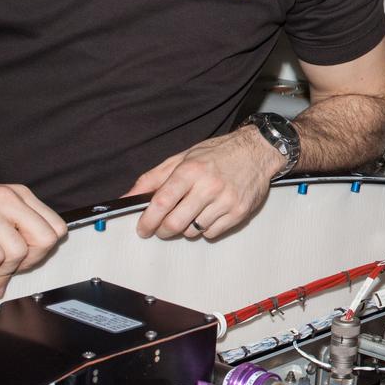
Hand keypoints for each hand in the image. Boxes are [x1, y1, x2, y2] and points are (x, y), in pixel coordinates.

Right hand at [0, 183, 66, 299]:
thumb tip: (34, 256)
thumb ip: (16, 225)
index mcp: (19, 194)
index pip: (56, 226)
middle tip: (13, 273)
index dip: (45, 250)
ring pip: (18, 251)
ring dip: (4, 274)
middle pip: (45, 239)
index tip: (29, 261)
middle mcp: (6, 197)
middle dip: (31, 263)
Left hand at [127, 126, 283, 240]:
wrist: (257, 151)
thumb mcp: (183, 158)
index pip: (161, 202)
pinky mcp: (239, 212)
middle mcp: (209, 186)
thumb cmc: (218, 154)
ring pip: (193, 230)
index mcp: (191, 170)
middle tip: (162, 228)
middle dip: (163, 230)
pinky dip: (205, 229)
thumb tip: (127, 198)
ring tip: (191, 214)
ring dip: (186, 228)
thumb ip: (153, 178)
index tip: (142, 229)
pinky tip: (209, 214)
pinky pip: (212, 233)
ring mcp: (226, 201)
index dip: (147, 220)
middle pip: (175, 222)